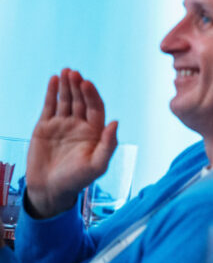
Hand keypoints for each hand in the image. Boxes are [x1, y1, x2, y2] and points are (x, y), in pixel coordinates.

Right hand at [25, 69, 117, 218]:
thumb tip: (115, 122)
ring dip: (66, 86)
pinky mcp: (45, 127)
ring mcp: (62, 125)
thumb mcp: (96, 166)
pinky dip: (52, 93)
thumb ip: (108, 145)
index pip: (95, 108)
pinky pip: (50, 106)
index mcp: (95, 132)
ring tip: (65, 72)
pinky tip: (54, 80)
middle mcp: (80, 125)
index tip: (87, 83)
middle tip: (74, 72)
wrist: (50, 190)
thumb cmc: (77, 180)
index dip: (92, 95)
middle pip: (80, 101)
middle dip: (78, 86)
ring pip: (65, 100)